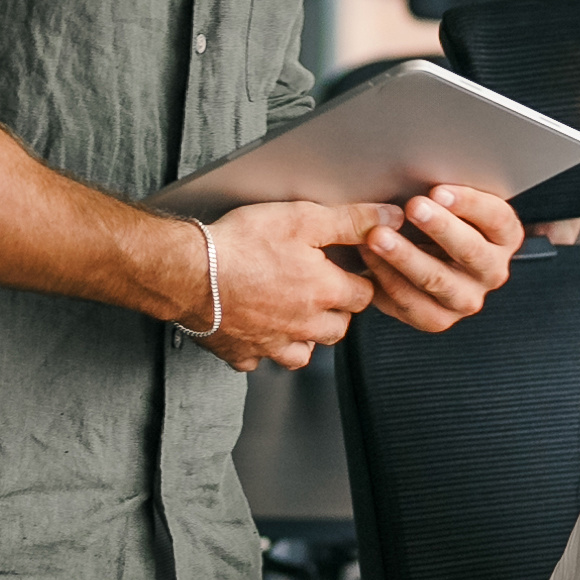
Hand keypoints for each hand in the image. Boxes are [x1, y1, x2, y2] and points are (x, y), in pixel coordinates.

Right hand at [185, 198, 384, 373]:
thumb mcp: (303, 218)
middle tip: (323, 290)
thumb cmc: (241, 244)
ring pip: (304, 353)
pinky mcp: (241, 352)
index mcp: (324, 292)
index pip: (363, 296)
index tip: (350, 271)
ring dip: (306, 337)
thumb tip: (391, 219)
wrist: (188, 271)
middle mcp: (303, 324)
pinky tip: (256, 331)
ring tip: (296, 315)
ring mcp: (272, 343)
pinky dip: (261, 350)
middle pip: (338, 328)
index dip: (358, 280)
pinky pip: (259, 361)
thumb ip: (351, 221)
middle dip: (336, 311)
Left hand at [346, 181, 522, 332]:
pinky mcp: (437, 318)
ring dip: (406, 256)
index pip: (497, 219)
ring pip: (438, 281)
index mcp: (503, 237)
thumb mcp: (446, 200)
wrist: (419, 253)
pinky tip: (369, 258)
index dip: (470, 204)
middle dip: (440, 228)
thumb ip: (442, 190)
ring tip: (379, 235)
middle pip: (471, 252)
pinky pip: (412, 304)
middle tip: (412, 207)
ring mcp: (466, 298)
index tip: (439, 190)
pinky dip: (387, 280)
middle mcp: (491, 270)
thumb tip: (419, 164)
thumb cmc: (433, 218)